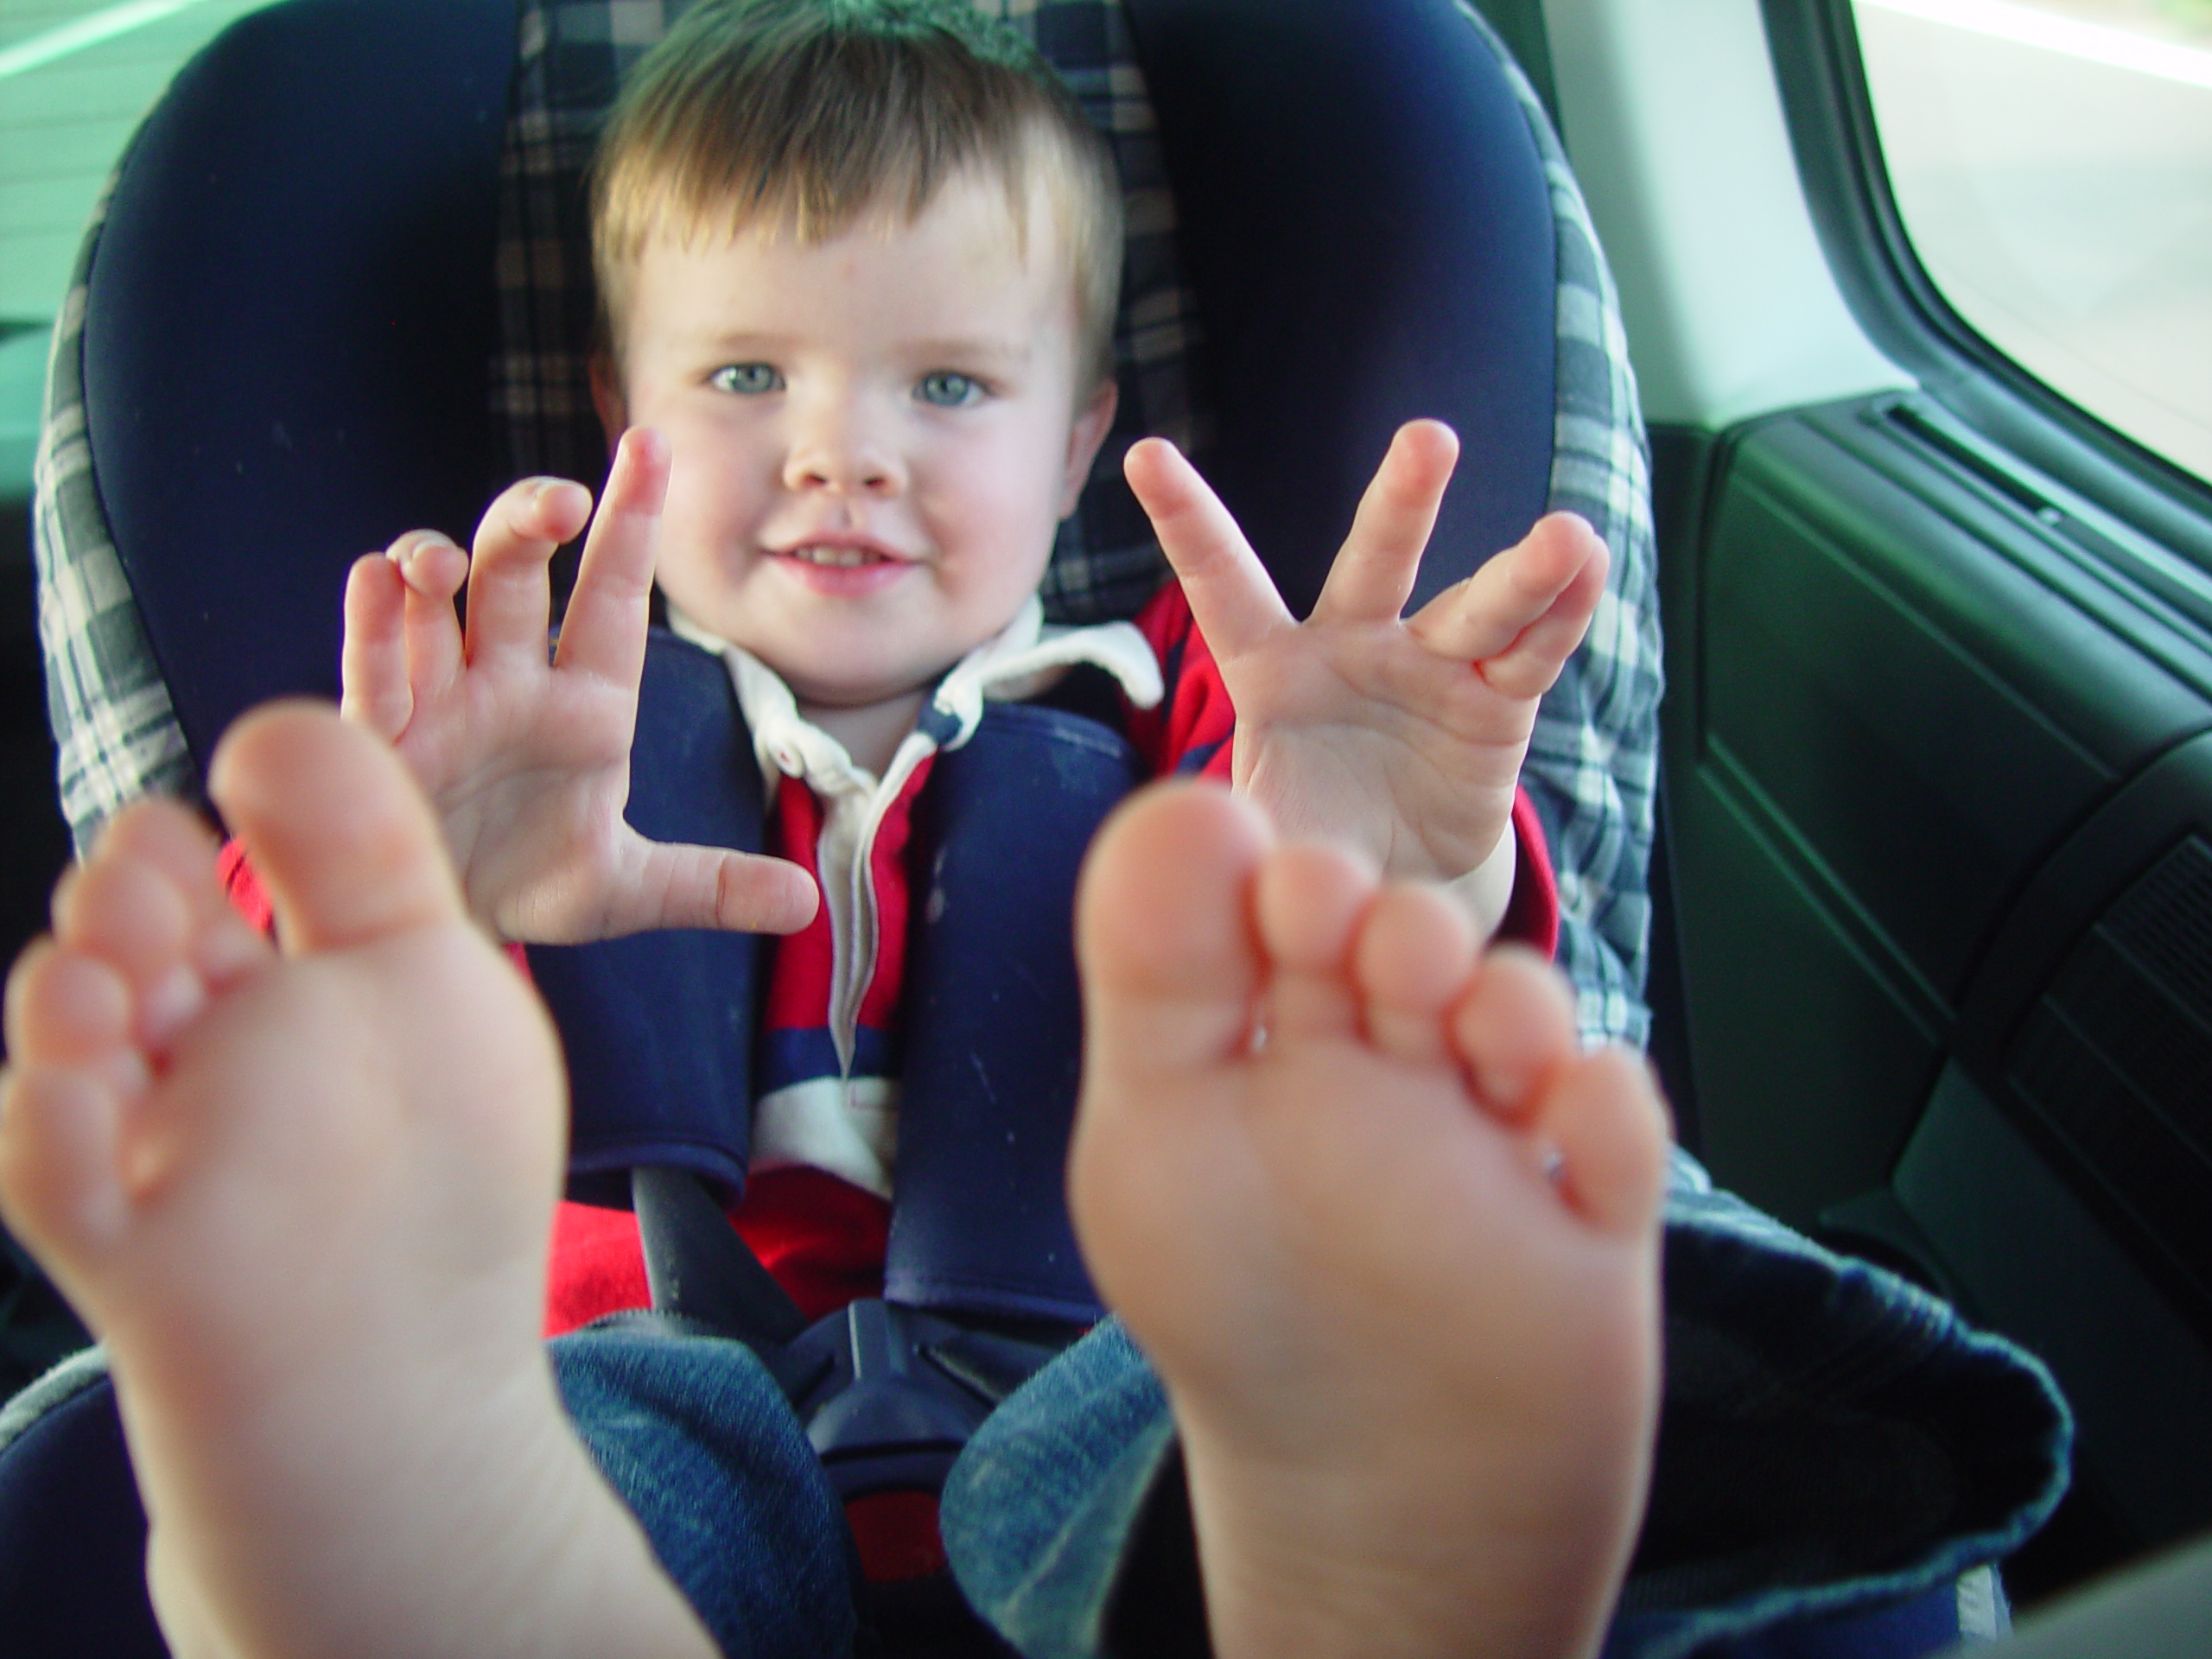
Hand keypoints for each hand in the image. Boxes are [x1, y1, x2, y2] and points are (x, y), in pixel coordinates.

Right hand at [339, 428, 817, 942]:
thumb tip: (803, 903)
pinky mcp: (376, 736)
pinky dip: (372, 623)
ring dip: (428, 562)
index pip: (610, 594)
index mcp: (583, 701)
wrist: (437, 929)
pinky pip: (370, 664)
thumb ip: (710, 885)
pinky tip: (377, 583)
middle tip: (562, 501)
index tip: (649, 442)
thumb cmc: (529, 883)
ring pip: (430, 600)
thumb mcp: (626, 890)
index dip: (629, 520)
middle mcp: (509, 679)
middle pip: (514, 571)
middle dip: (529, 523)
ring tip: (433, 564)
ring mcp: (438, 698)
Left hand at [1126, 421, 1605, 914]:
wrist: (1391, 889)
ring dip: (1524, 571)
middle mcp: (1352, 647)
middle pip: (1376, 563)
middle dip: (1404, 501)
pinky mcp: (1495, 702)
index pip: (1225, 591)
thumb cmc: (1307, 848)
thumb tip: (1199, 860)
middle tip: (1430, 438)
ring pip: (1478, 606)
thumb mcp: (1257, 845)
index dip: (1189, 527)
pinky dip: (1563, 614)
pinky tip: (1591, 568)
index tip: (1144, 455)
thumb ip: (1234, 835)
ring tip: (1568, 536)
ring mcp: (1429, 666)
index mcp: (1270, 672)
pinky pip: (1532, 654)